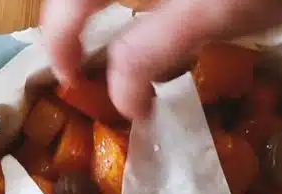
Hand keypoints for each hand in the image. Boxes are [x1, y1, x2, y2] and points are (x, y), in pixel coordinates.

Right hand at [41, 0, 281, 116]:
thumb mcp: (222, 11)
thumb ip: (156, 50)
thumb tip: (120, 97)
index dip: (59, 40)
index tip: (72, 80)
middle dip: (71, 19)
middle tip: (83, 63)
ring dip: (94, 10)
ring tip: (104, 42)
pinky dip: (129, 4)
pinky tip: (140, 22)